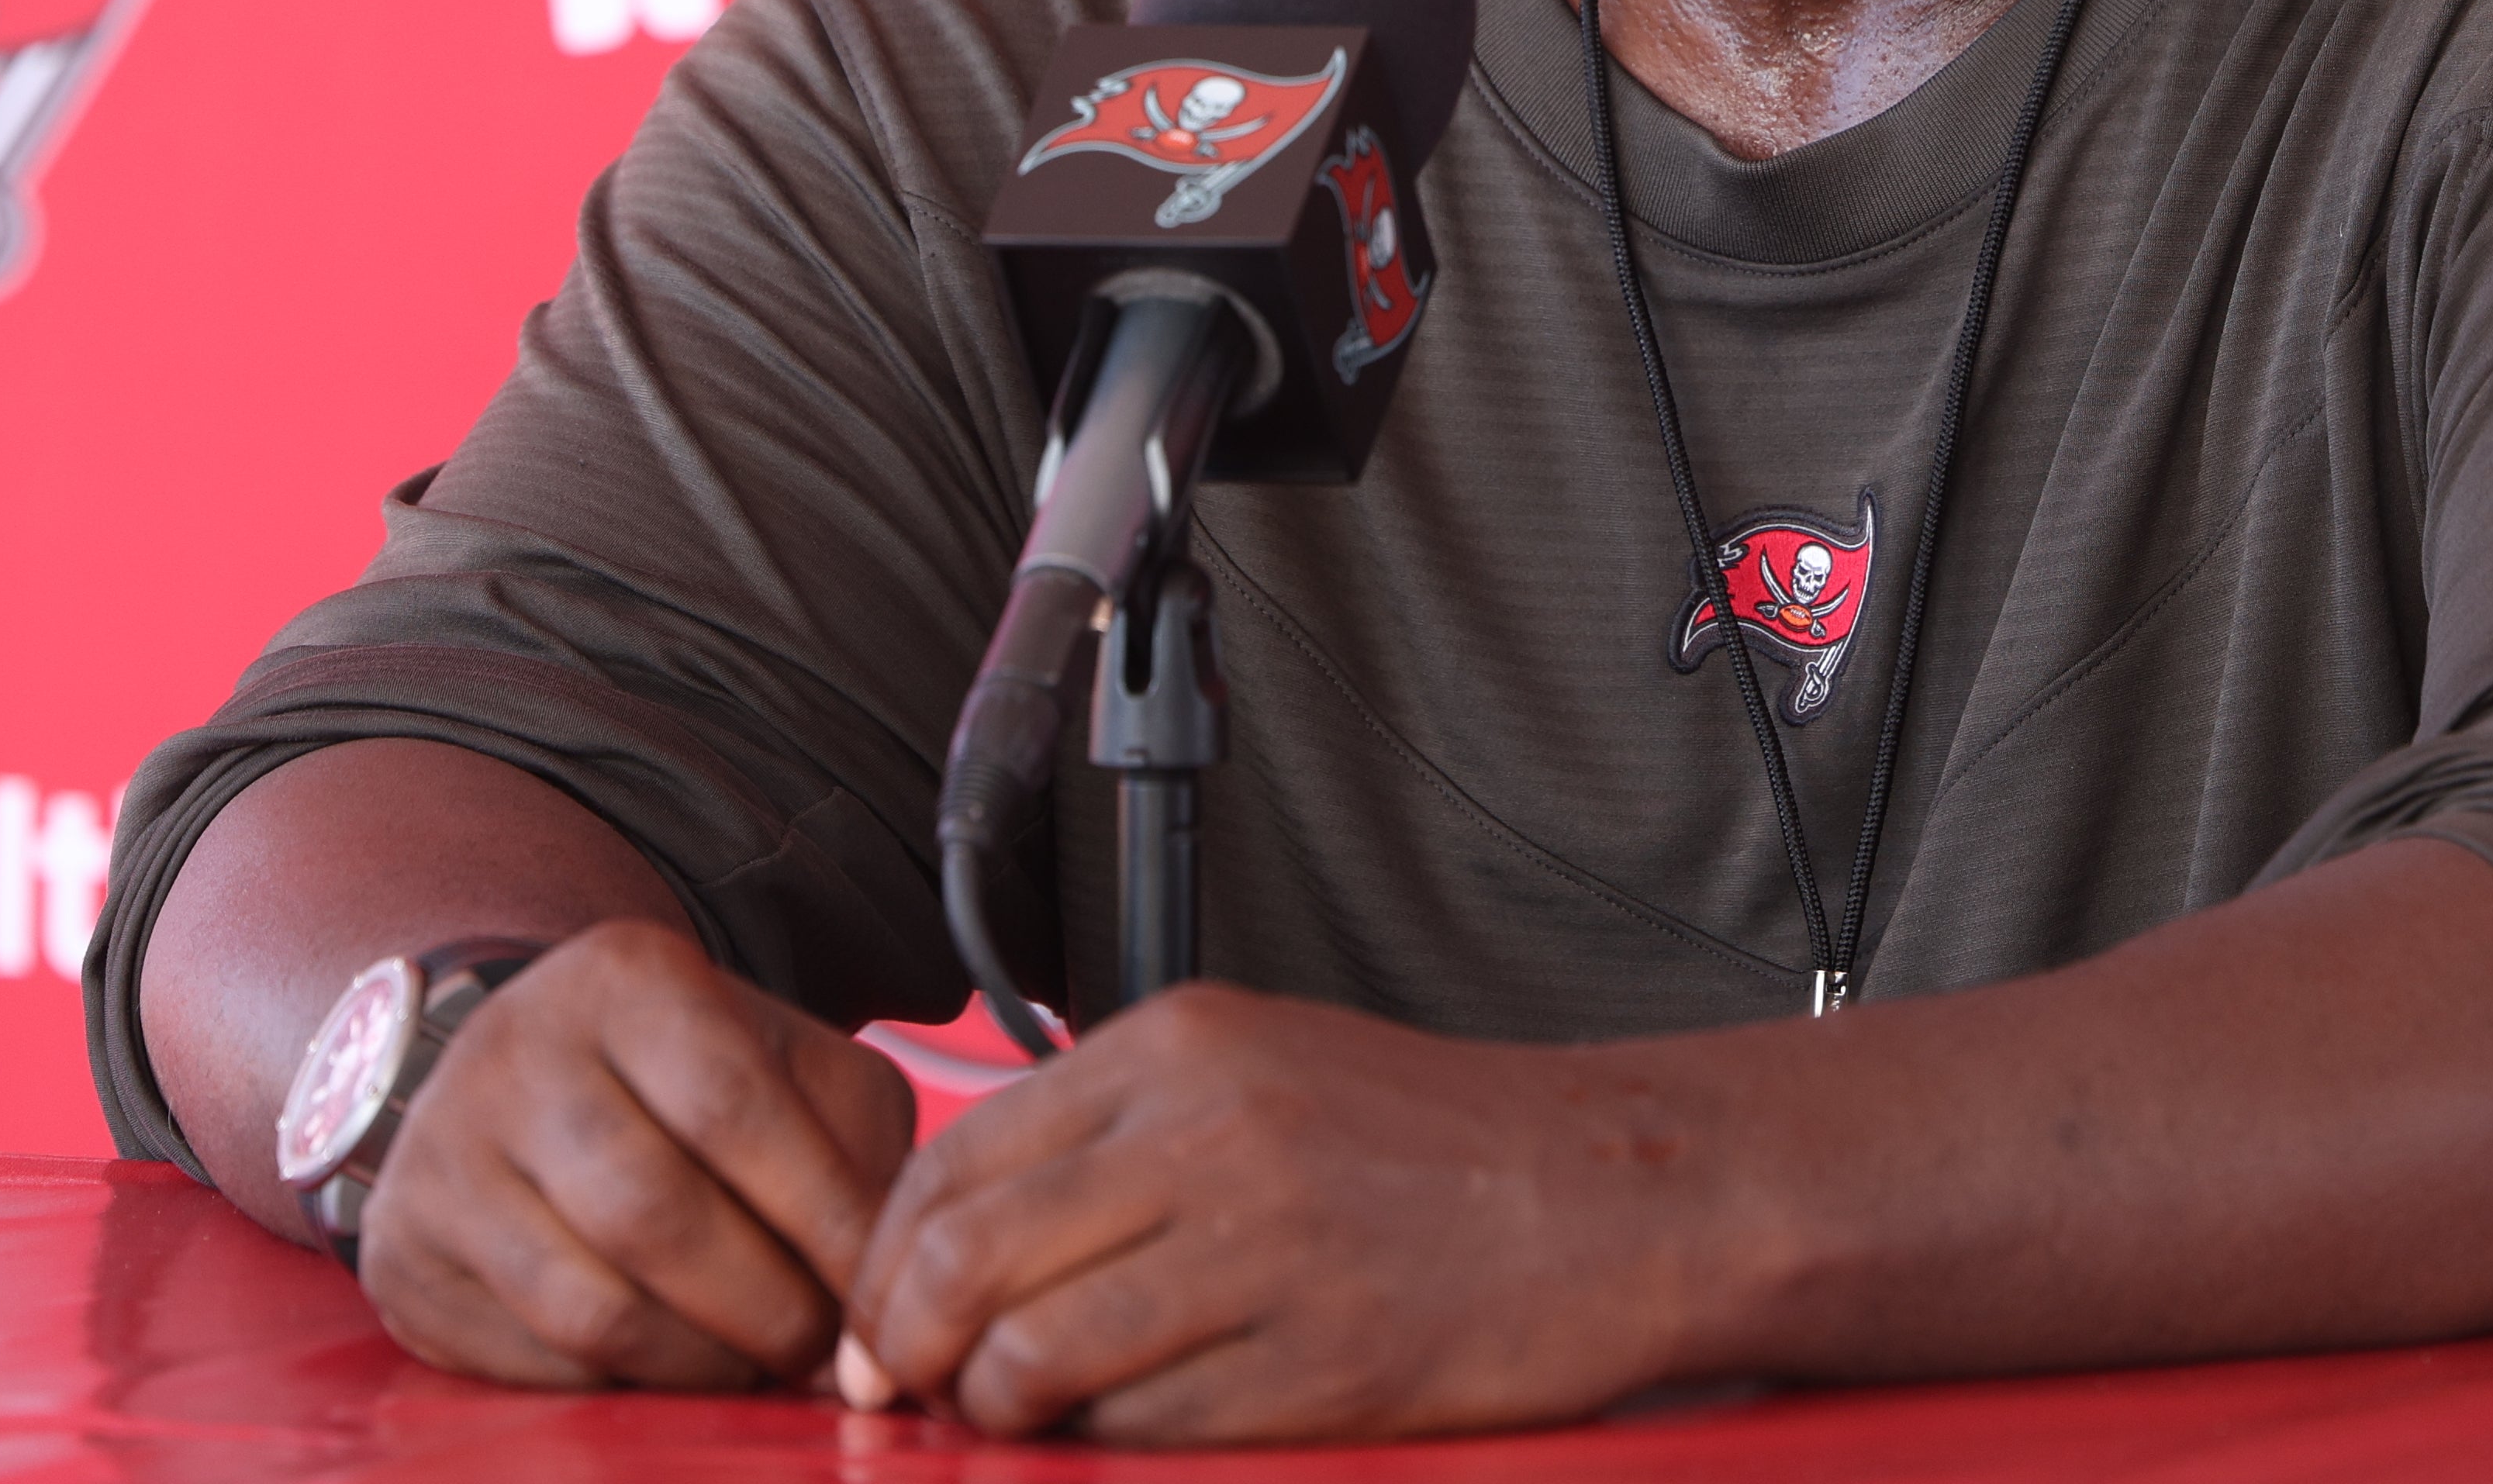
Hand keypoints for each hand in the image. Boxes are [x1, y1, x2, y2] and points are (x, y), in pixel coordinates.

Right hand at [355, 918, 915, 1390]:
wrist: (517, 1070)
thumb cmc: (684, 1077)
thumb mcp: (781, 1059)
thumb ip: (849, 1139)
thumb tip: (878, 1282)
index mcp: (624, 977)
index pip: (734, 1109)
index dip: (824, 1217)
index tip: (881, 1290)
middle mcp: (514, 1053)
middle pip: (653, 1216)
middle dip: (765, 1308)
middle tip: (826, 1353)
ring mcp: (442, 1156)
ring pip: (589, 1306)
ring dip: (702, 1363)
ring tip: (760, 1364)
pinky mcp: (403, 1256)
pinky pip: (534, 1358)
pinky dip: (626, 1384)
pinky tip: (677, 1364)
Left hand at [837, 982, 1699, 1443]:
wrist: (1618, 1190)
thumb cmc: (1437, 1145)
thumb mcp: (1262, 1074)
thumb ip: (1117, 1138)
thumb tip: (960, 1246)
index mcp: (1181, 1049)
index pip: (955, 1161)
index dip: (882, 1265)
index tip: (874, 1324)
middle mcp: (1209, 1134)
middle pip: (964, 1263)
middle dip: (905, 1350)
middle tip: (909, 1393)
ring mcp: (1265, 1249)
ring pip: (1033, 1357)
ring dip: (1000, 1412)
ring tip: (1026, 1419)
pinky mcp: (1321, 1361)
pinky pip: (1147, 1429)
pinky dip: (1114, 1447)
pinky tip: (1139, 1429)